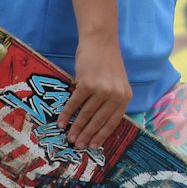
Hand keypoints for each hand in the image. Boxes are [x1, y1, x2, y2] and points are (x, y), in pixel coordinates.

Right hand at [58, 34, 130, 150]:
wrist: (100, 41)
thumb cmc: (106, 62)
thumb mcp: (116, 82)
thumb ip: (111, 100)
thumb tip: (97, 123)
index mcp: (125, 97)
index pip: (113, 122)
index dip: (102, 135)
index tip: (94, 146)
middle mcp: (115, 95)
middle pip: (99, 121)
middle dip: (88, 135)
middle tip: (78, 146)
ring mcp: (101, 89)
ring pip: (86, 114)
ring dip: (77, 128)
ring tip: (70, 138)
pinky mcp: (87, 84)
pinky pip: (75, 103)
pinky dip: (67, 114)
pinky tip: (61, 122)